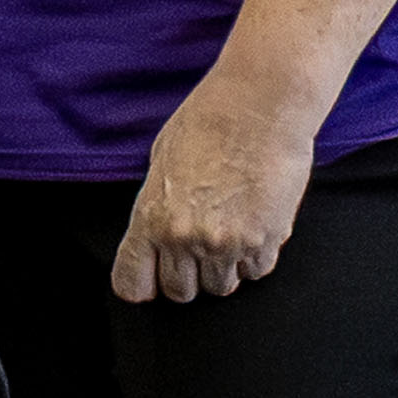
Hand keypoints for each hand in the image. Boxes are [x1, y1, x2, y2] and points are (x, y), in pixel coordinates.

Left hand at [113, 70, 315, 301]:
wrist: (259, 106)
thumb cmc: (209, 123)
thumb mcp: (162, 164)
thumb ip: (158, 209)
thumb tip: (158, 236)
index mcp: (150, 219)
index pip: (132, 284)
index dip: (143, 285)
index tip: (152, 281)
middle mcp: (184, 238)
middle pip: (180, 292)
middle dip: (188, 275)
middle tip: (199, 247)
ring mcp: (226, 243)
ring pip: (220, 287)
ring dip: (224, 267)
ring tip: (230, 229)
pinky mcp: (264, 240)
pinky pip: (256, 271)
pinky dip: (255, 257)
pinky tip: (254, 224)